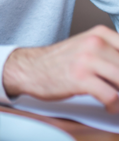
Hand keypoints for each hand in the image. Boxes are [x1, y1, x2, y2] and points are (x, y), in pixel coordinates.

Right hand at [3, 26, 118, 112]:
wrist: (30, 68)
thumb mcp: (88, 48)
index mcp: (100, 34)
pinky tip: (108, 105)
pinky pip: (113, 96)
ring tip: (116, 99)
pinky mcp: (80, 78)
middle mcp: (94, 43)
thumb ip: (112, 55)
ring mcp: (87, 60)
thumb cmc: (61, 62)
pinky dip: (114, 106)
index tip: (118, 77)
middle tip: (117, 88)